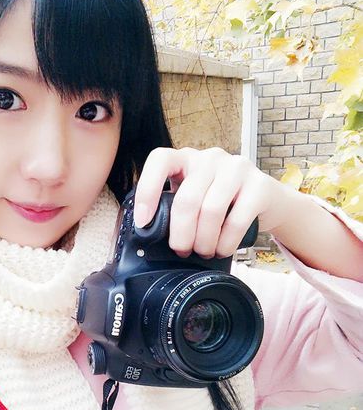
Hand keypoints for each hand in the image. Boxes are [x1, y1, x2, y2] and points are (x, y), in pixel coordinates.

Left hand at [133, 146, 292, 258]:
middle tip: (182, 251)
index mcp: (186, 158)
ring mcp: (236, 168)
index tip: (143, 221)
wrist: (267, 200)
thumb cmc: (222, 203)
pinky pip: (236, 220)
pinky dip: (226, 243)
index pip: (160, 160)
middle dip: (181, 234)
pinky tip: (223, 249)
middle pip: (187, 199)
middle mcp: (210, 158)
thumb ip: (172, 207)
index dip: (147, 191)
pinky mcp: (260, 184)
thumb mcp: (194, 198)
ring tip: (204, 252)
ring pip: (211, 211)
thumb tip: (146, 235)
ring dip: (204, 241)